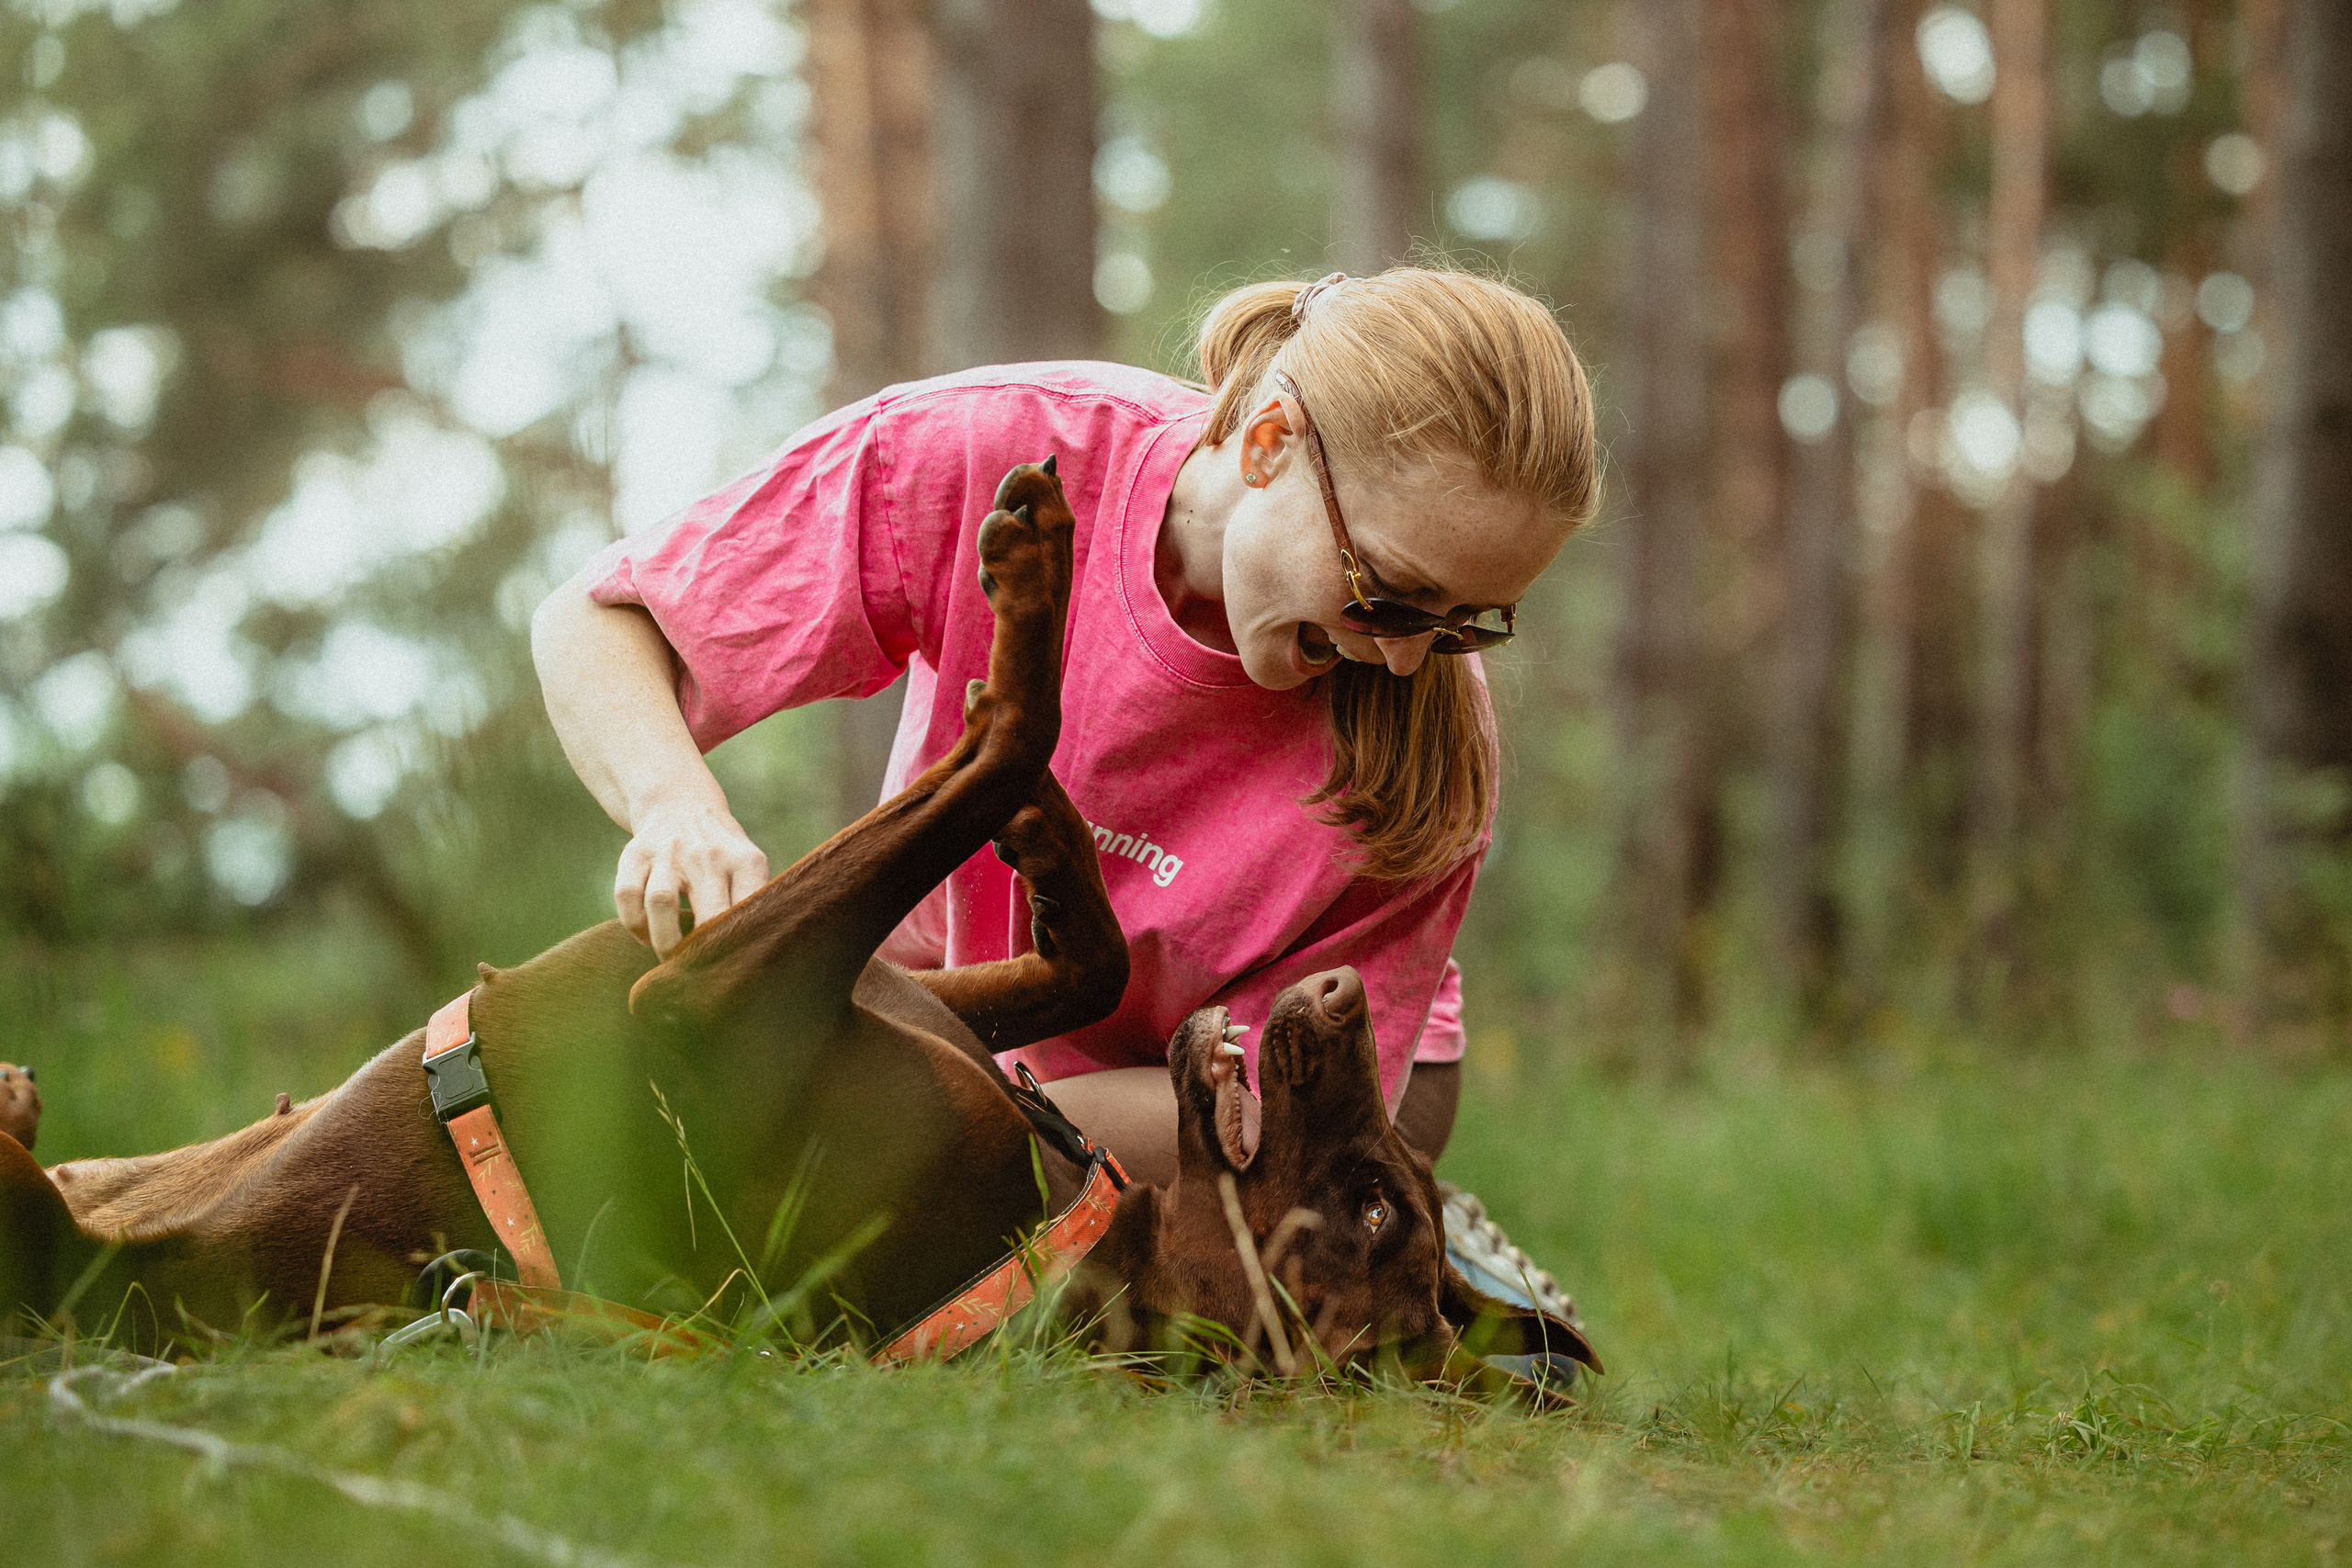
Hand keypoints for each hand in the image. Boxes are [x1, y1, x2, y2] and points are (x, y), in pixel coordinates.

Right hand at [615, 799, 769, 957]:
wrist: (681, 802)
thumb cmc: (723, 853)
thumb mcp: (749, 865)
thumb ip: (754, 903)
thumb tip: (753, 957)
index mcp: (745, 861)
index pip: (746, 914)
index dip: (737, 949)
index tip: (731, 969)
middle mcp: (708, 854)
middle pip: (708, 915)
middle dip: (701, 953)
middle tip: (697, 971)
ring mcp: (669, 851)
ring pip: (661, 903)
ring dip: (664, 940)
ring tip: (670, 957)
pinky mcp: (635, 853)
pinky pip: (626, 895)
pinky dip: (634, 924)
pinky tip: (645, 933)